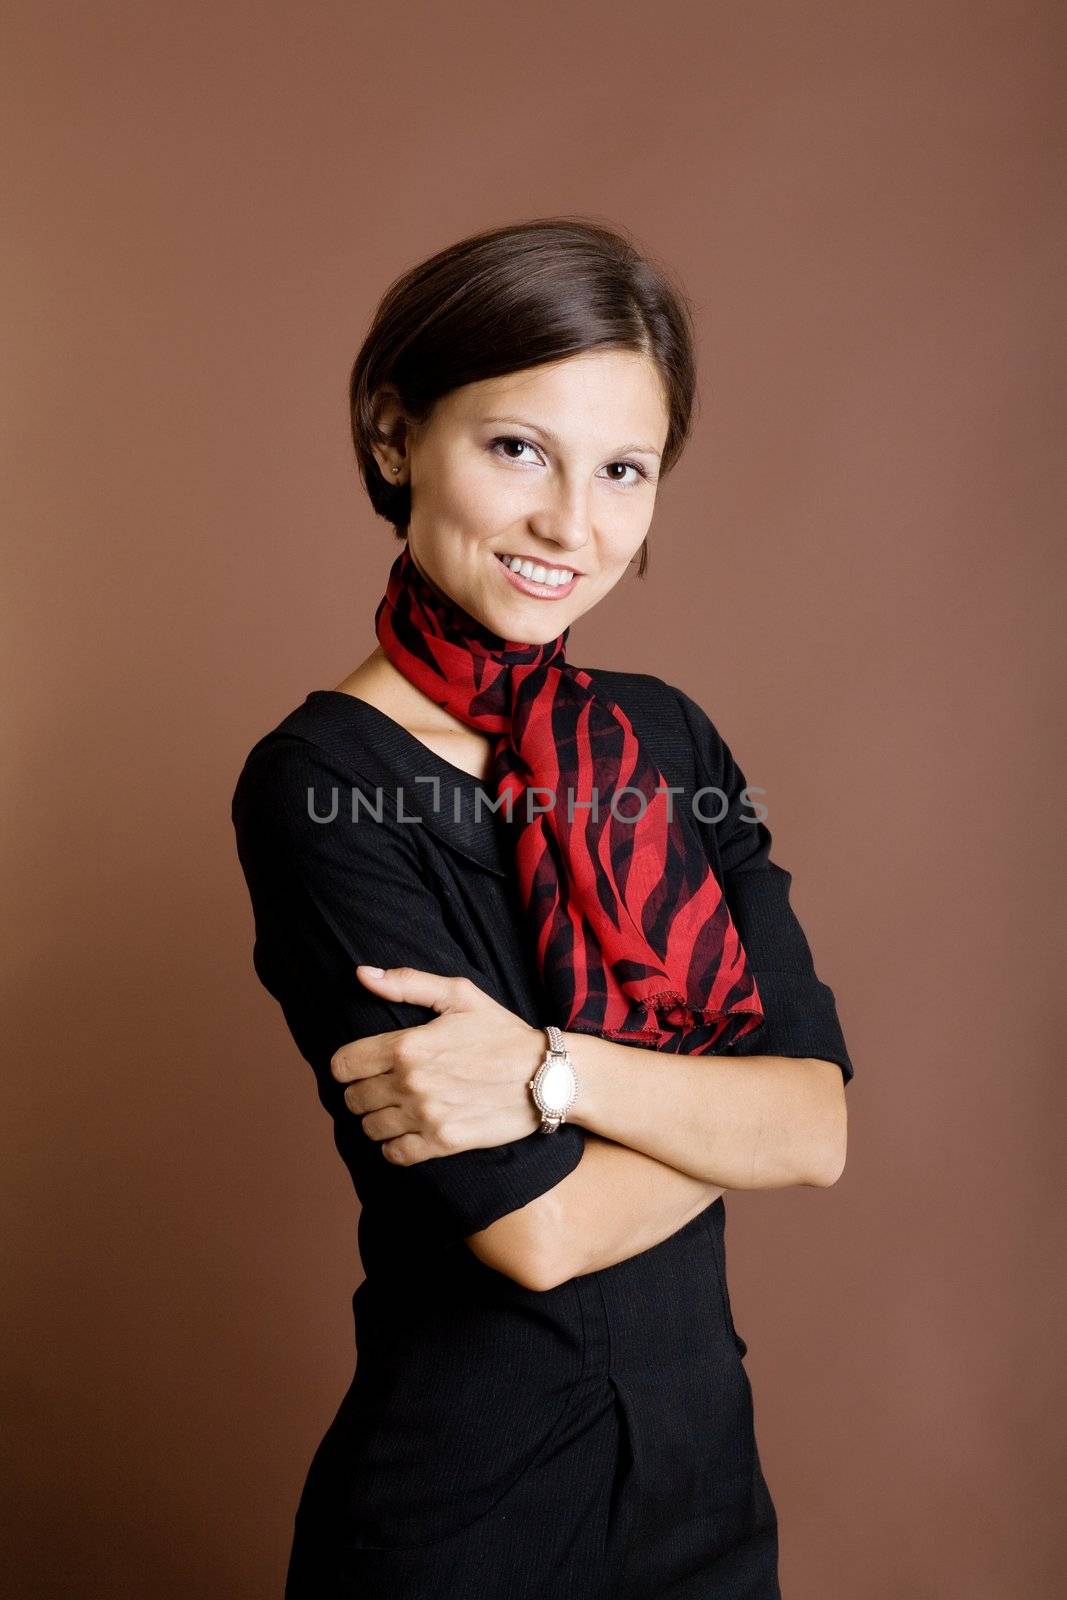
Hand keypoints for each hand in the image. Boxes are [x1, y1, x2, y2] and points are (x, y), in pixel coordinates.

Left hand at [329, 964, 546, 1164]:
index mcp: (408, 1046)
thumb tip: (362, 975)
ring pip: (369, 1128)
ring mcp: (426, 1116)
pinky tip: (407, 1132)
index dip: (347, 1065)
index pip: (343, 1065)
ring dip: (376, 1119)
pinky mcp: (443, 1143)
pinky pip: (394, 1154)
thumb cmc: (502, 1032)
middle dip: (361, 1091)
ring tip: (394, 1109)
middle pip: (352, 1099)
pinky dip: (393, 1146)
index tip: (361, 1065)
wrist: (547, 1075)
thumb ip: (407, 983)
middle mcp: (411, 1083)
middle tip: (381, 1086)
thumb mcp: (459, 995)